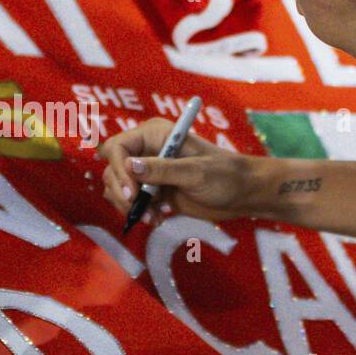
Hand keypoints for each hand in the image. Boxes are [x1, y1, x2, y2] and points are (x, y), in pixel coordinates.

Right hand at [98, 117, 260, 224]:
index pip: (118, 147)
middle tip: (137, 209)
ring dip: (129, 206)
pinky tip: (157, 219)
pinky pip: (131, 201)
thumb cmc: (225, 176)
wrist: (243, 195)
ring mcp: (149, 172)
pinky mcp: (153, 191)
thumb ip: (162, 170)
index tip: (132, 194)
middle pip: (113, 168)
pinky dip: (138, 212)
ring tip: (152, 217)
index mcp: (155, 135)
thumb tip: (129, 165)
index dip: (119, 170)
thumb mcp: (195, 173)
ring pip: (118, 187)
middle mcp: (147, 150)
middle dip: (121, 191)